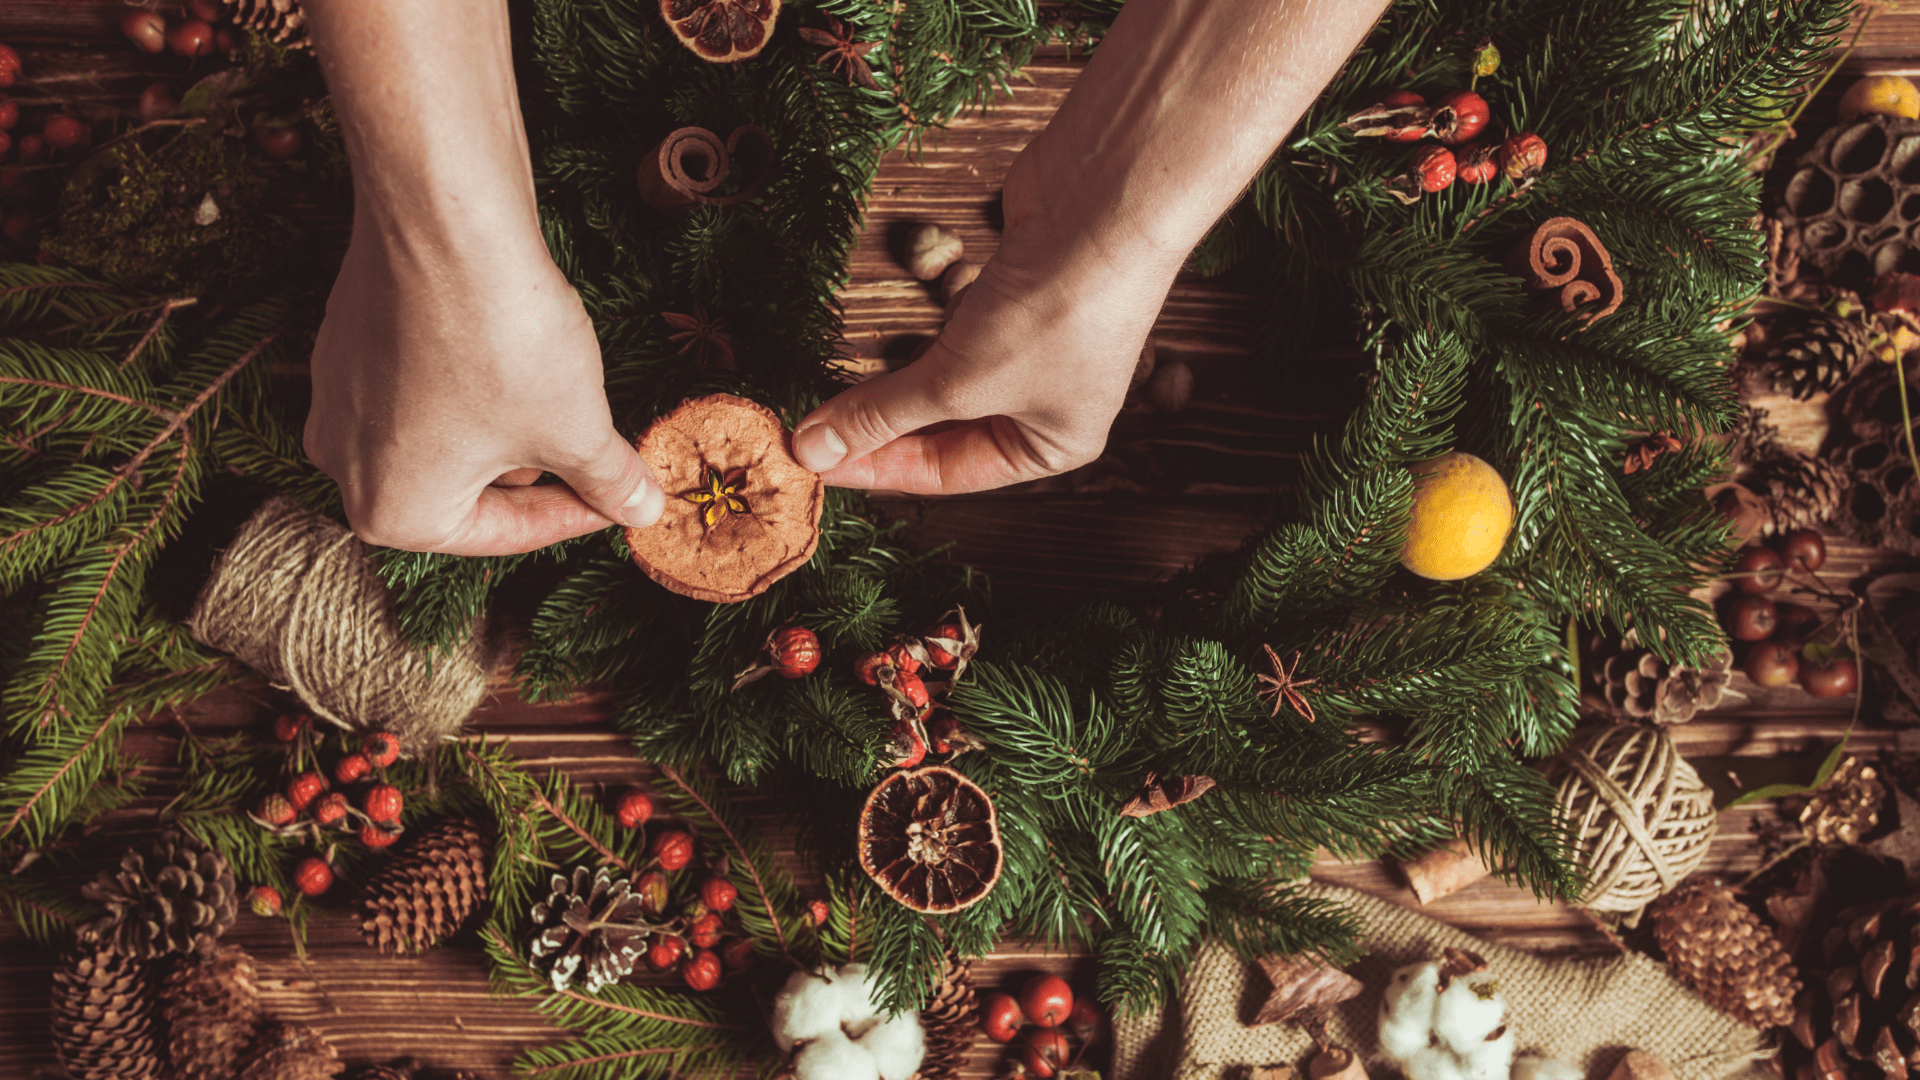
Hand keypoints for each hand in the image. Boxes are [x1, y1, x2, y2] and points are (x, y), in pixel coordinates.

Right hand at [302, 0, 662, 554]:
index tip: (621, 501)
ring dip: (510, 426)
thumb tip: (641, 510)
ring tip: (568, 401)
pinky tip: (521, 353)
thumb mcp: (576, 429)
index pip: (502, 533)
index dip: (575, 516)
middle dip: (540, 471)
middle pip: (467, 488)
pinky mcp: (348, 338)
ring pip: (446, 434)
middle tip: (602, 455)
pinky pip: (421, 383)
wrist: (447, 219)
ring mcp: (337, 396)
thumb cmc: (502, 341)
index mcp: (390, 511)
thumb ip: (608, 481)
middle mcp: (343, 462)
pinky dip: (473, 381)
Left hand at [791, 0, 1390, 493]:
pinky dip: (915, 330)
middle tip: (808, 428)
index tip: (813, 462)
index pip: (947, 473)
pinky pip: (950, 325)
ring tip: (828, 386)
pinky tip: (873, 334)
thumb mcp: (956, 380)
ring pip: (942, 375)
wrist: (1105, 204)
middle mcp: (1046, 401)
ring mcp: (1031, 342)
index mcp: (1051, 445)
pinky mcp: (1011, 290)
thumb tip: (814, 450)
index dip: (876, 468)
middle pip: (943, 428)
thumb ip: (882, 414)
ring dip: (890, 378)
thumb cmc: (1056, 311)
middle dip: (878, 425)